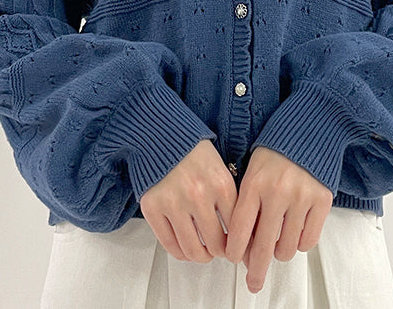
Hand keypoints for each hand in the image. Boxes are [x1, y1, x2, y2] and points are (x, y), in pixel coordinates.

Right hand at [139, 139, 236, 262]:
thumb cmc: (192, 152)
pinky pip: (169, 245)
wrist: (161, 136)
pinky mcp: (153, 208)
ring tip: (203, 251)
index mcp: (221, 184)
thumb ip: (229, 198)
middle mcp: (199, 195)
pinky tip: (185, 247)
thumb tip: (240, 232)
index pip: (237, 228)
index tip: (236, 245)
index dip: (239, 242)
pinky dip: (180, 252)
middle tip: (219, 250)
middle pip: (216, 244)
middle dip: (220, 252)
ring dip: (201, 256)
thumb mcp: (221, 169)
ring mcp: (174, 203)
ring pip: (193, 250)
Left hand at [224, 146, 333, 293]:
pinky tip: (293, 232)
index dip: (235, 251)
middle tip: (253, 282)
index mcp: (254, 184)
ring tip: (277, 242)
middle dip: (256, 270)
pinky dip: (299, 243)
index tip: (233, 259)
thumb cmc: (275, 153)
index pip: (240, 229)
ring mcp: (301, 198)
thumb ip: (247, 205)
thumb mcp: (251, 172)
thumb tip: (245, 246)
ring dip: (279, 252)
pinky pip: (308, 240)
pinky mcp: (321, 201)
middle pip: (263, 247)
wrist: (307, 133)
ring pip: (286, 248)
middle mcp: (277, 192)